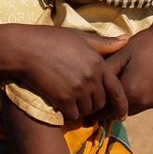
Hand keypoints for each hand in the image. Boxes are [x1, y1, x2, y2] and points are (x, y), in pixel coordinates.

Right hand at [10, 26, 128, 121]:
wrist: (25, 49)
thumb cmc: (52, 40)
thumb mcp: (80, 38)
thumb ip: (105, 43)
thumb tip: (127, 39)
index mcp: (98, 63)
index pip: (116, 89)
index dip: (122, 105)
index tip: (123, 116)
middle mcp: (90, 78)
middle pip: (100, 102)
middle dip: (94, 103)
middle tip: (83, 99)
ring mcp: (77, 90)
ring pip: (87, 110)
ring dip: (81, 109)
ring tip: (71, 99)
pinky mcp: (62, 99)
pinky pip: (73, 115)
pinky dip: (69, 113)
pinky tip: (61, 105)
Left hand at [97, 14, 152, 119]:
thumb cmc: (144, 44)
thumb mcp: (120, 55)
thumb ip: (105, 74)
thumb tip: (90, 88)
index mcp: (130, 93)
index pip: (105, 111)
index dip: (95, 106)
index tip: (89, 98)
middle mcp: (143, 103)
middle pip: (117, 113)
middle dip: (108, 106)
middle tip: (100, 93)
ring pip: (130, 110)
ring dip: (122, 103)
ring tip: (117, 87)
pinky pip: (142, 105)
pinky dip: (135, 99)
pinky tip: (134, 84)